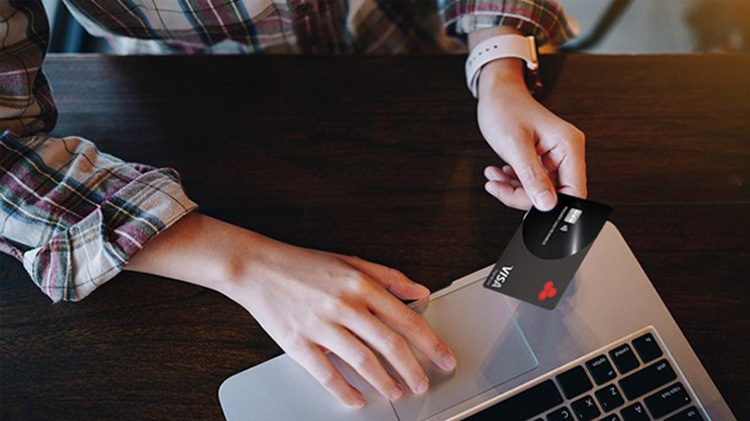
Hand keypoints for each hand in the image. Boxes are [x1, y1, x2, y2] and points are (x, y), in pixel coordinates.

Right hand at [126, 214, 456, 407]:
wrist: (258, 267)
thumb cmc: (304, 265)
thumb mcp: (352, 261)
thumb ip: (389, 277)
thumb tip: (420, 290)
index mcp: (361, 285)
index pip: (407, 319)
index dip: (431, 343)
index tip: (444, 358)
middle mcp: (345, 305)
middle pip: (390, 344)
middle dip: (413, 370)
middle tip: (424, 384)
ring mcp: (321, 325)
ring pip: (364, 361)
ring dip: (385, 382)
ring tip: (396, 392)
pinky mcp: (298, 342)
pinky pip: (327, 374)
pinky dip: (345, 391)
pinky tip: (357, 399)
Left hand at [476, 59, 586, 210]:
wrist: (496, 93)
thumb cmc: (505, 108)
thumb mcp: (515, 146)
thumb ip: (532, 177)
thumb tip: (547, 204)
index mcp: (569, 145)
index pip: (574, 191)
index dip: (550, 204)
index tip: (524, 202)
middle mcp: (566, 152)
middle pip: (555, 195)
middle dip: (524, 196)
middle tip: (501, 188)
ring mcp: (554, 157)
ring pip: (540, 191)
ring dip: (514, 190)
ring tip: (496, 180)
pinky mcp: (541, 160)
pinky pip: (532, 183)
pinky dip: (513, 183)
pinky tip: (500, 174)